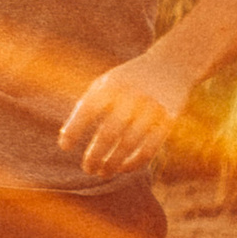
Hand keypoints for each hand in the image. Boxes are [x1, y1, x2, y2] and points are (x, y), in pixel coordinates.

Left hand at [57, 58, 177, 177]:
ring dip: (113, 163)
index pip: (88, 110)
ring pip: (129, 144)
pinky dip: (134, 163)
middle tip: (87, 168)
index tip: (64, 146)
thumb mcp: (107, 83)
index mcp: (111, 85)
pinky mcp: (168, 121)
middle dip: (95, 154)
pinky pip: (149, 149)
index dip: (74, 129)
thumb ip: (87, 105)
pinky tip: (123, 168)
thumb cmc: (129, 79)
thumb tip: (65, 138)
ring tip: (102, 172)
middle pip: (109, 132)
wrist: (171, 65)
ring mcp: (152, 109)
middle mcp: (131, 96)